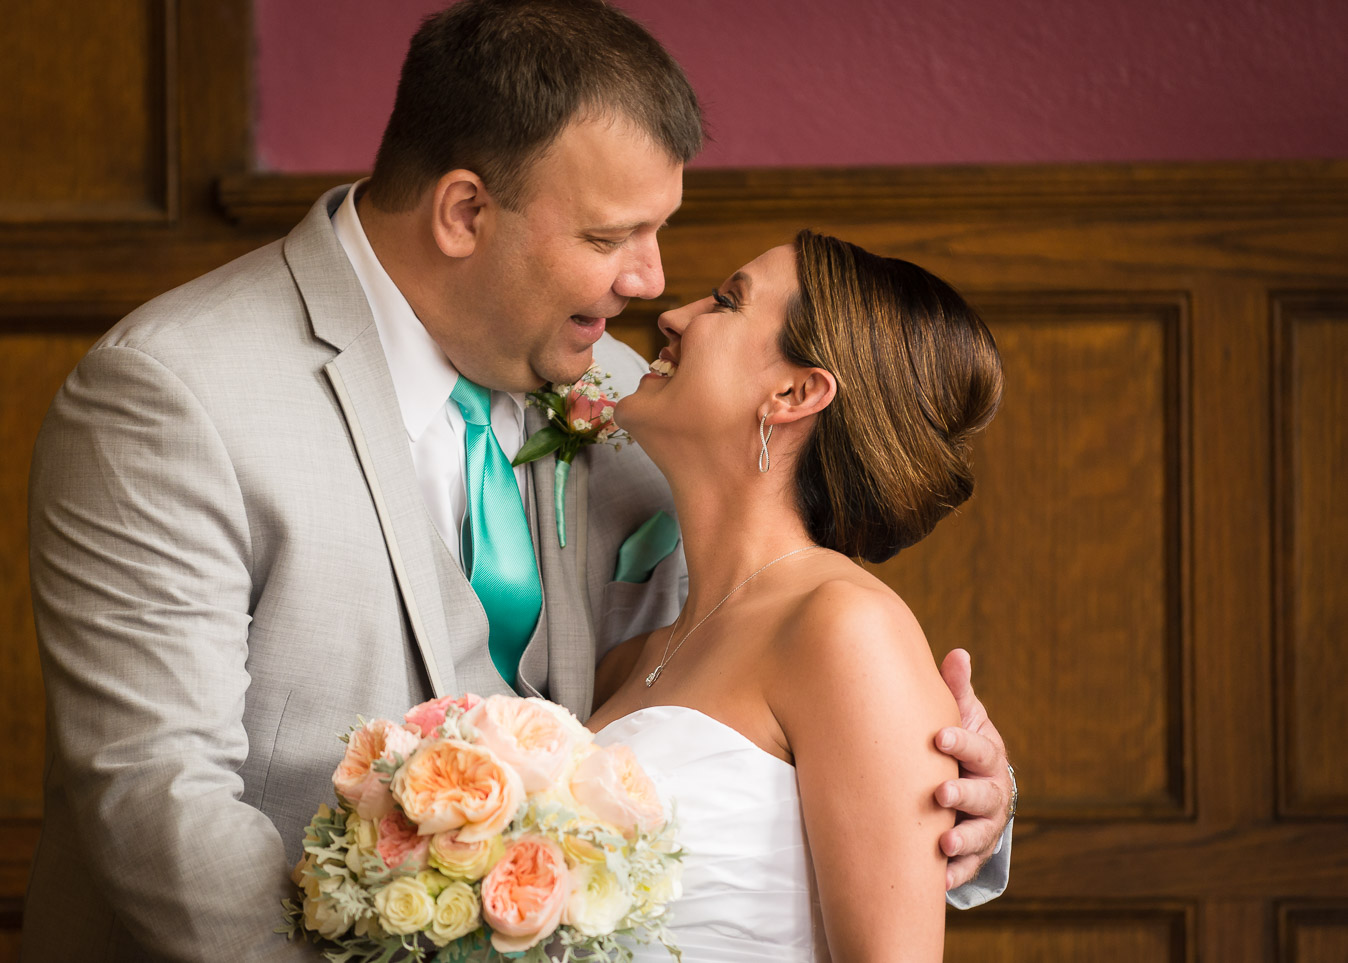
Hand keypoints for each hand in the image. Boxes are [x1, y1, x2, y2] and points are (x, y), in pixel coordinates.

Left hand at [933, 648, 1012, 890]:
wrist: (975, 786)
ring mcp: (986, 825)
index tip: (939, 737)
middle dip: (963, 795)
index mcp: (988, 755)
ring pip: (980, 834)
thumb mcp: (963, 717)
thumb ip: (957, 691)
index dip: (961, 742)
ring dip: (962, 840)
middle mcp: (993, 791)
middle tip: (941, 794)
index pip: (978, 748)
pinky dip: (955, 875)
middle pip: (983, 795)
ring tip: (943, 844)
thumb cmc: (961, 745)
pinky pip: (968, 867)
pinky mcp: (975, 853)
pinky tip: (939, 881)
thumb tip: (957, 653)